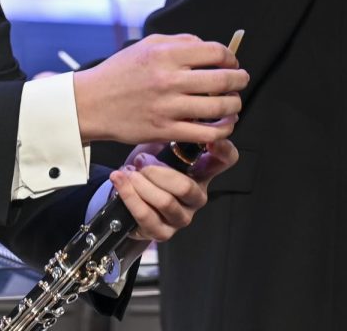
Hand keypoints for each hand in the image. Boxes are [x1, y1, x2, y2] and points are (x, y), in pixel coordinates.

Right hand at [72, 33, 247, 144]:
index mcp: (164, 55)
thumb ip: (179, 42)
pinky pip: (207, 133)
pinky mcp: (166, 130)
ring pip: (219, 108)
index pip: (214, 52)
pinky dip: (223, 129)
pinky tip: (224, 124)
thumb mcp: (145, 46)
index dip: (230, 57)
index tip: (231, 62)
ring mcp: (168, 107)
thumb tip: (208, 47)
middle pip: (223, 80)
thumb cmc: (120, 72)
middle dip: (239, 80)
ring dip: (234, 105)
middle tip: (240, 81)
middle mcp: (168, 80)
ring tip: (233, 103)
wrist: (91, 102)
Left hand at [111, 139, 237, 242]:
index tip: (211, 141)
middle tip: (140, 161)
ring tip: (128, 172)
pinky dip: (129, 195)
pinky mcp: (162, 232)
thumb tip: (177, 114)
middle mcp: (196, 196)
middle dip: (156, 171)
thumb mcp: (157, 146)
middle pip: (186, 187)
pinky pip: (146, 215)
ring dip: (141, 184)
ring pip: (166, 202)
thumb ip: (169, 135)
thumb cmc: (145, 167)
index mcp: (201, 172)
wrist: (123, 195)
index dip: (224, 151)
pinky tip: (120, 182)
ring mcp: (181, 217)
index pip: (225, 161)